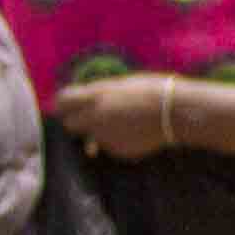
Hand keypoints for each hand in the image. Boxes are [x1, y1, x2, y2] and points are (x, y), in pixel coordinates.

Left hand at [47, 73, 179, 162]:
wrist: (173, 112)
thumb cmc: (151, 90)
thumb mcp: (121, 84)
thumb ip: (101, 94)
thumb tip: (87, 99)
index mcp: (95, 96)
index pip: (62, 101)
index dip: (63, 104)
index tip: (66, 105)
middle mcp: (94, 118)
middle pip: (69, 125)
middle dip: (76, 122)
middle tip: (88, 118)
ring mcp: (104, 137)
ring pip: (92, 137)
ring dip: (100, 132)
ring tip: (124, 122)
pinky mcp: (117, 151)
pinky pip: (111, 146)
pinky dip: (118, 140)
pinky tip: (136, 131)